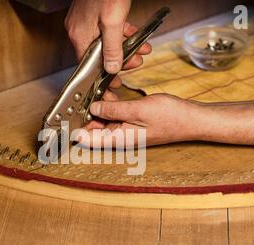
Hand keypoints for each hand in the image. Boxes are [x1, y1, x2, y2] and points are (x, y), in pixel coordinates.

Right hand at [65, 0, 151, 95]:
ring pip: (106, 43)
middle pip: (99, 55)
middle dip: (121, 60)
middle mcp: (79, 30)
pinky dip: (122, 35)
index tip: (113, 84)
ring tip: (141, 50)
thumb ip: (113, 48)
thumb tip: (112, 68)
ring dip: (125, 48)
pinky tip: (135, 36)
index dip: (102, 77)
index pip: (88, 66)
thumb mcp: (113, 22)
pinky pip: (108, 31)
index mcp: (79, 35)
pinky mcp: (94, 15)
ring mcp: (86, 22)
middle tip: (135, 63)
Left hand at [79, 94, 198, 147]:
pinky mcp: (133, 125)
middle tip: (76, 100)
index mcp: (120, 139)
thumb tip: (93, 109)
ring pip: (103, 123)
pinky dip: (109, 108)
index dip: (74, 132)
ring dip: (97, 111)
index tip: (62, 122)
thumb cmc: (171, 117)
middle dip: (84, 117)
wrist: (192, 119)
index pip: (89, 140)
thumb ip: (113, 110)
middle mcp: (121, 138)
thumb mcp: (138, 109)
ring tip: (90, 95)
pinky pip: (115, 118)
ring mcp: (127, 132)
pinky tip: (106, 96)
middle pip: (94, 131)